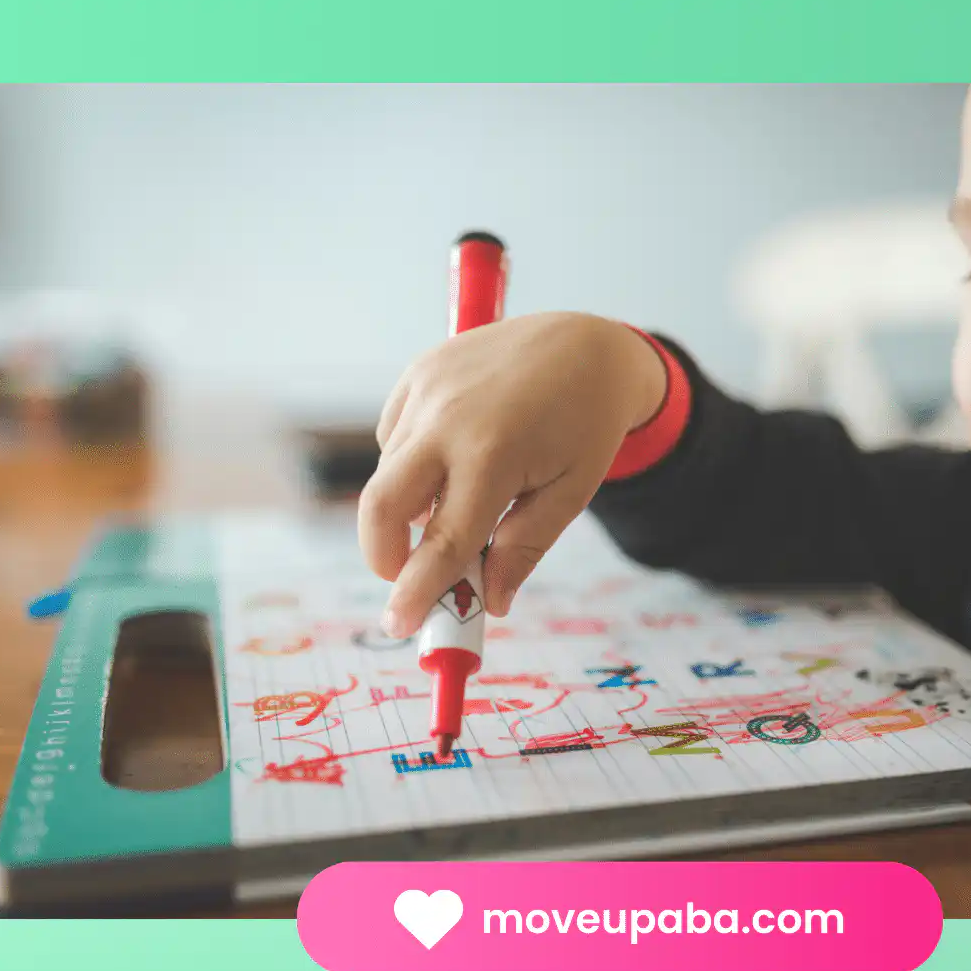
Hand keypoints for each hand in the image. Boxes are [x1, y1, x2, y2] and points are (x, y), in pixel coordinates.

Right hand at [360, 311, 667, 636]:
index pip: (442, 542)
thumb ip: (523, 549)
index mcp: (492, 457)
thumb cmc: (586, 425)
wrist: (588, 344)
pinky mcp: (418, 371)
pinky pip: (393, 436)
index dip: (416, 591)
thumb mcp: (569, 493)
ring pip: (388, 473)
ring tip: (458, 502)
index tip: (398, 626)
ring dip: (408, 507)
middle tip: (406, 579)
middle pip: (382, 506)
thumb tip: (487, 602)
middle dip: (383, 555)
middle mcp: (447, 420)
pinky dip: (409, 464)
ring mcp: (426, 390)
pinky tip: (450, 458)